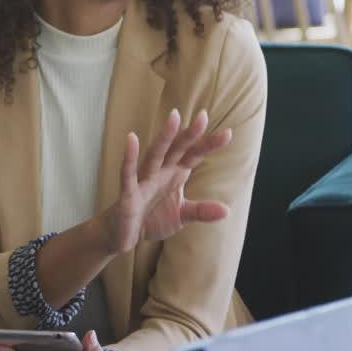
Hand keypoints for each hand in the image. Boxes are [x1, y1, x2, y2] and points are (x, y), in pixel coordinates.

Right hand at [99, 108, 233, 255]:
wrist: (124, 235)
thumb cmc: (151, 218)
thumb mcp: (181, 216)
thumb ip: (201, 211)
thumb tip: (226, 210)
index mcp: (174, 174)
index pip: (194, 156)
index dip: (208, 145)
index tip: (227, 133)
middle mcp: (160, 172)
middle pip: (177, 149)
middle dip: (190, 134)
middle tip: (203, 115)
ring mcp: (144, 180)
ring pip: (155, 154)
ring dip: (165, 137)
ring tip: (174, 118)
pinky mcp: (128, 193)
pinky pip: (128, 173)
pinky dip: (129, 157)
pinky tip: (131, 138)